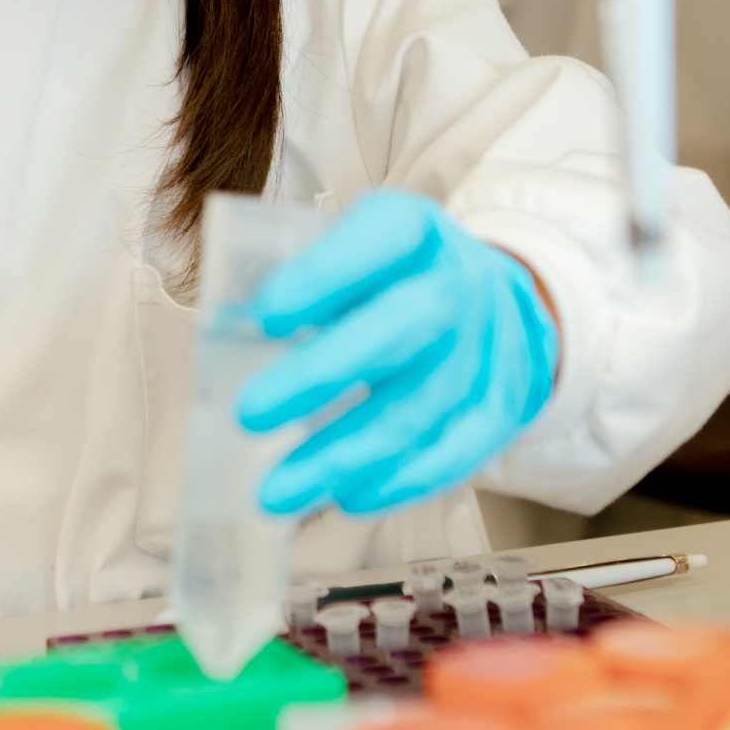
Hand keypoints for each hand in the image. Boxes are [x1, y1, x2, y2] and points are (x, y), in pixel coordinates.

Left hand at [235, 189, 557, 517]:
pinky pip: (458, 453)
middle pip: (399, 330)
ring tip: (276, 491)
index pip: (379, 240)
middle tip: (247, 416)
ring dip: (343, 455)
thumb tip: (227, 333)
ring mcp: (488, 348)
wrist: (495, 303)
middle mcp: (458, 284)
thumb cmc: (393, 278)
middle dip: (319, 377)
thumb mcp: (355, 250)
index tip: (263, 316)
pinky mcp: (502, 407)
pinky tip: (347, 499)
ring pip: (420, 407)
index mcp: (415, 231)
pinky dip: (400, 483)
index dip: (324, 277)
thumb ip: (305, 282)